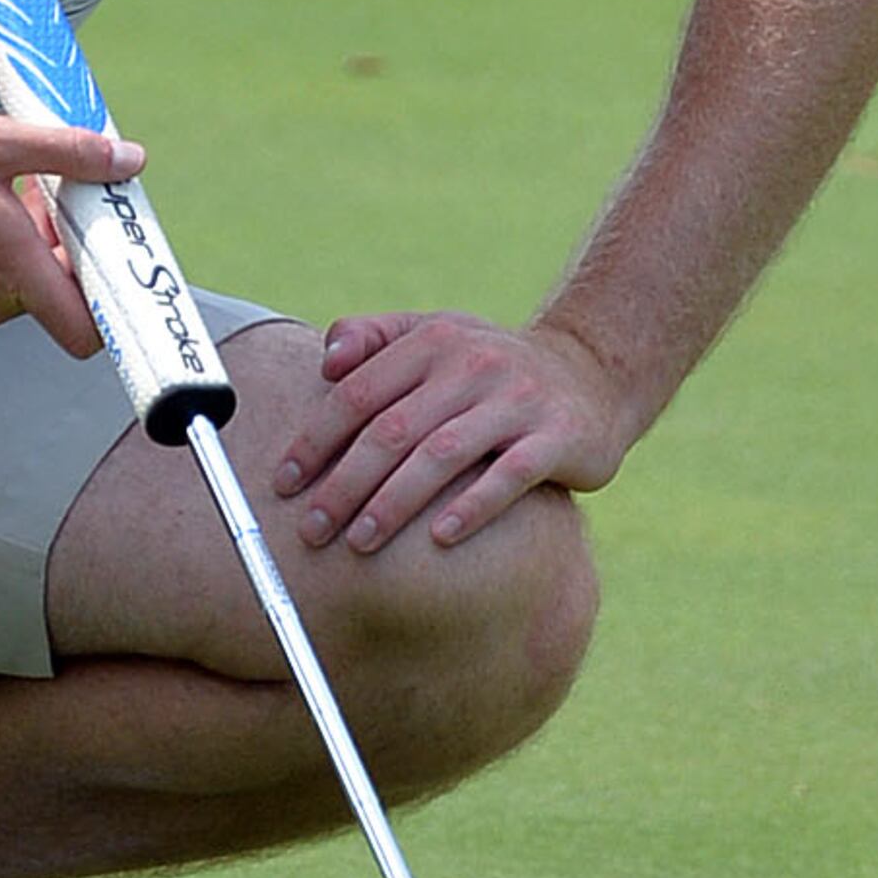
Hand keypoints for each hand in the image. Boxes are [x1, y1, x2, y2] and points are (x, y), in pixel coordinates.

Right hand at [0, 106, 143, 352]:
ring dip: (14, 252)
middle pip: (49, 294)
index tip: (113, 271)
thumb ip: (67, 155)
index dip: (107, 305)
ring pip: (10, 290)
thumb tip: (125, 162)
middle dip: (55, 249)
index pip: (83, 327)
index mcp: (10, 264)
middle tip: (36, 199)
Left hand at [276, 311, 636, 553]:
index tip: (284, 484)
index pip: (358, 393)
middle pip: (392, 431)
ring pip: (441, 456)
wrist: (593, 372)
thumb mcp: (437, 335)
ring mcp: (518, 401)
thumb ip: (375, 339)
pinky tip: (440, 538)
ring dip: (393, 503)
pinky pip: (509, 476)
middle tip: (312, 530)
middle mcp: (473, 365)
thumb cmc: (492, 366)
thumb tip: (325, 359)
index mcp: (432, 342)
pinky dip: (472, 507)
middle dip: (343, 484)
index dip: (315, 441)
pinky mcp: (558, 437)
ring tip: (359, 542)